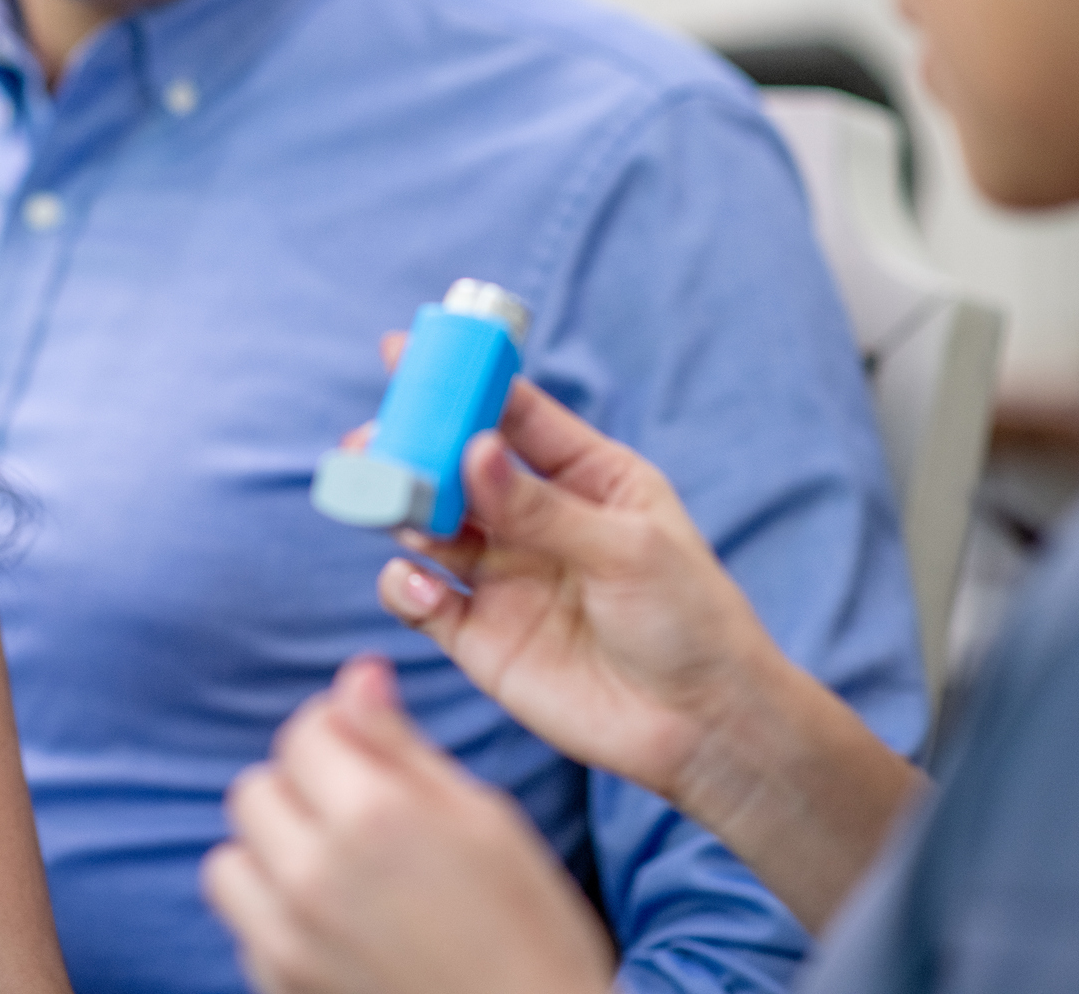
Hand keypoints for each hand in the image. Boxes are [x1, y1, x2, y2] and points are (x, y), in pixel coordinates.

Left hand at [203, 657, 612, 993]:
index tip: (367, 752)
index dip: (337, 732)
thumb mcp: (484, 820)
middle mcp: (314, 875)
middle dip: (299, 791)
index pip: (303, 733)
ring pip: (230, 863)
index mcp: (374, 816)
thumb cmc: (532, 931)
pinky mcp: (279, 990)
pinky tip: (333, 927)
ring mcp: (288, 942)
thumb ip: (403, 745)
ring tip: (333, 873)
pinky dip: (273, 918)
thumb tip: (358, 673)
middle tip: (356, 816)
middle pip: (255, 792)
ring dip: (271, 856)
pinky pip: (244, 930)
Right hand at [361, 357, 921, 931]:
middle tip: (377, 442)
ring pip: (427, 526)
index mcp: (584, 476)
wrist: (702, 727)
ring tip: (393, 506)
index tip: (406, 351)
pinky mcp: (478, 635)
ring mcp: (502, 575)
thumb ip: (542, 506)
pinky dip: (405, 584)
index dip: (461, 381)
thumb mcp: (626, 548)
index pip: (513, 414)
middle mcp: (534, 519)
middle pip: (454, 467)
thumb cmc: (688, 621)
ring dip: (401, 511)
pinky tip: (420, 583)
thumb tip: (473, 450)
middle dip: (411, 449)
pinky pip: (419, 598)